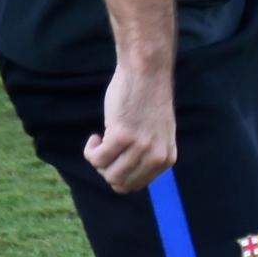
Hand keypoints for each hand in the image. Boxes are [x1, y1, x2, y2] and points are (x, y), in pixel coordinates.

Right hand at [87, 63, 174, 192]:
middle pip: (120, 183)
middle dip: (107, 169)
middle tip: (105, 149)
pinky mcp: (121, 136)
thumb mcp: (158, 134)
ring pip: (107, 173)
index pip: (136, 184)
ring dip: (97, 159)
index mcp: (167, 158)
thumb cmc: (147, 100)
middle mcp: (156, 156)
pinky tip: (96, 136)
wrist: (146, 72)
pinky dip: (90, 150)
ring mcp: (140, 147)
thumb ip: (147, 155)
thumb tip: (121, 179)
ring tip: (101, 141)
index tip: (116, 156)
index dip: (119, 173)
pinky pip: (96, 158)